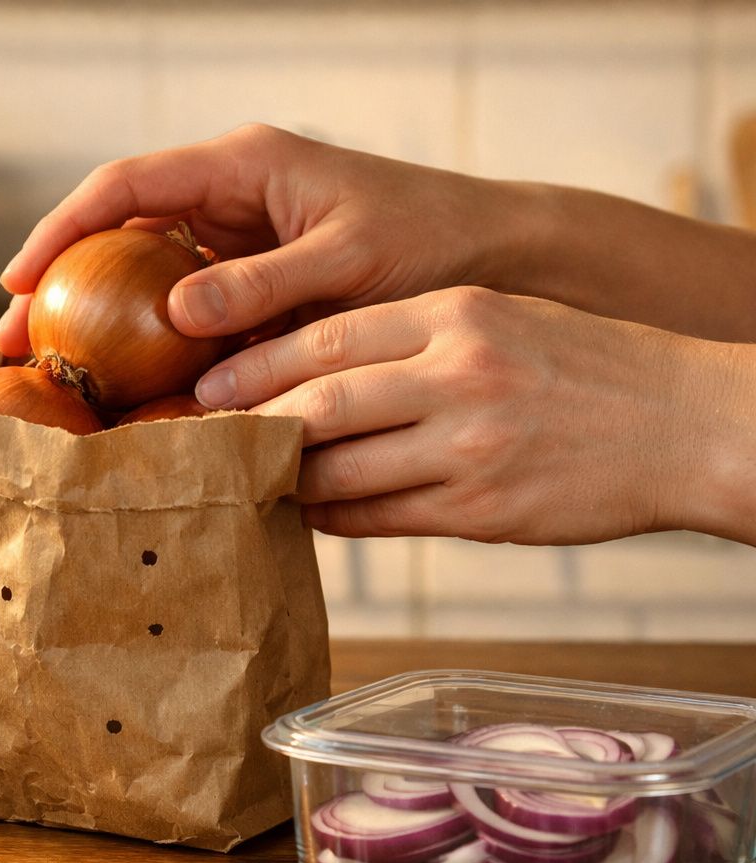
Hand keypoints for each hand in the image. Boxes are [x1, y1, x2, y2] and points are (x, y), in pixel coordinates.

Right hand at [0, 124, 755, 357]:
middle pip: (117, 235)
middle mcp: (229, 200)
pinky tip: (130, 396)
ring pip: (142, 280)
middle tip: (11, 345)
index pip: (127, 186)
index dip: (63, 229)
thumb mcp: (348, 258)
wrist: (495, 259)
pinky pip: (186, 319)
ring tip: (52, 378)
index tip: (18, 279)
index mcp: (244, 165)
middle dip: (58, 285)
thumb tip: (175, 313)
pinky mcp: (255, 290)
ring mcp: (238, 246)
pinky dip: (153, 354)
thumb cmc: (432, 238)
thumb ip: (263, 284)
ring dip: (97, 325)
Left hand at [198, 286, 755, 545]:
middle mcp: (458, 375)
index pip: (329, 336)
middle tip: (206, 440)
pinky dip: (336, 519)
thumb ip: (410, 340)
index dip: (258, 365)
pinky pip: (380, 518)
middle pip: (321, 403)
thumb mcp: (498, 320)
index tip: (209, 385)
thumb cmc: (582, 367)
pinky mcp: (481, 508)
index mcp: (456, 315)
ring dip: (288, 480)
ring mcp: (470, 445)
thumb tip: (313, 378)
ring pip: (342, 469)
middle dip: (252, 425)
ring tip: (251, 481)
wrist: (684, 424)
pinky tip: (312, 514)